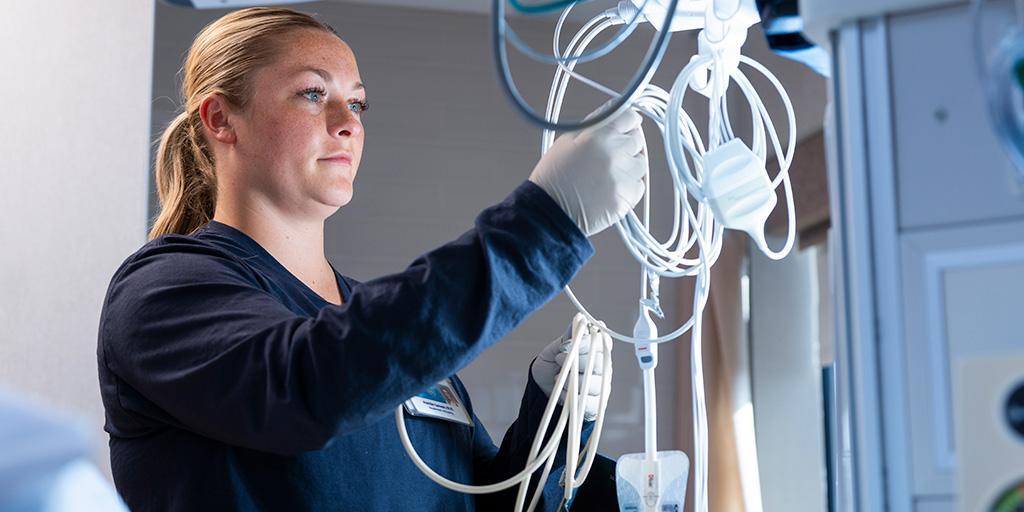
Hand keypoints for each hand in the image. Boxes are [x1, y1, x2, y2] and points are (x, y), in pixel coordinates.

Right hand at [528, 108, 647, 236]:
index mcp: (600, 135)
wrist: (549, 211)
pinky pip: (639, 186)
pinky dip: (629, 186)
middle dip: (627, 145)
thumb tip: (613, 111)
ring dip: (629, 166)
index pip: (629, 117)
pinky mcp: (626, 198)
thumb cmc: (554, 176)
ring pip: (640, 164)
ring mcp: (622, 177)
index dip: (628, 122)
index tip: (626, 127)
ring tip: (607, 174)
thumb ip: (595, 124)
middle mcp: (615, 153)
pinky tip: (609, 188)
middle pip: (637, 140)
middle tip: (610, 155)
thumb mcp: (567, 140)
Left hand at [530, 313, 612, 420]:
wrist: (542, 390)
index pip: (601, 342)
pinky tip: (563, 392)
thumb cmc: (551, 366)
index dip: (585, 343)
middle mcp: (603, 367)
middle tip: (560, 360)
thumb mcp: (554, 349)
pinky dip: (572, 397)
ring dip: (572, 382)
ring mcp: (602, 386)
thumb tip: (579, 318)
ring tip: (559, 378)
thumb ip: (567, 337)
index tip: (569, 345)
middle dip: (576, 362)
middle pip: (599, 363)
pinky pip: (590, 403)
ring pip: (594, 384)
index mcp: (596, 350)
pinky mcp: (596, 404)